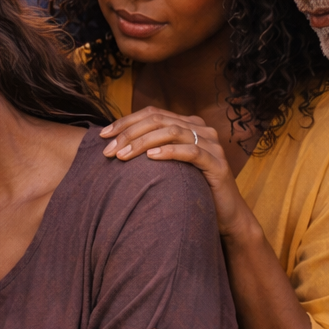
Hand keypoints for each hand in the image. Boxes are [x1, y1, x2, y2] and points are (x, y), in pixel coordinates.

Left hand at [100, 107, 252, 238]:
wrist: (225, 215)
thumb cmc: (192, 190)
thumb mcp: (169, 166)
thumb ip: (151, 150)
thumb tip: (115, 145)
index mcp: (188, 125)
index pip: (152, 114)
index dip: (126, 121)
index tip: (103, 135)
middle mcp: (201, 130)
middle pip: (159, 120)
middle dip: (130, 133)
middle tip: (109, 150)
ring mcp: (212, 145)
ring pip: (173, 132)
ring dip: (143, 142)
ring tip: (123, 155)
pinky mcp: (218, 164)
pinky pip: (192, 152)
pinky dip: (169, 151)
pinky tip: (151, 157)